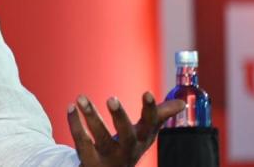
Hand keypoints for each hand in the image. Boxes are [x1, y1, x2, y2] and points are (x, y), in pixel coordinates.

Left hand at [67, 92, 184, 166]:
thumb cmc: (128, 148)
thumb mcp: (145, 133)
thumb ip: (160, 116)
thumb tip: (183, 102)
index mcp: (142, 140)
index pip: (150, 125)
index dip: (150, 110)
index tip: (147, 92)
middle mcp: (127, 150)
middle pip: (126, 135)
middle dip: (119, 117)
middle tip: (111, 98)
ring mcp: (108, 157)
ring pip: (99, 138)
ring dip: (90, 117)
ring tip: (81, 98)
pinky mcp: (90, 161)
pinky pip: (81, 141)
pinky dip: (74, 123)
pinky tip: (70, 107)